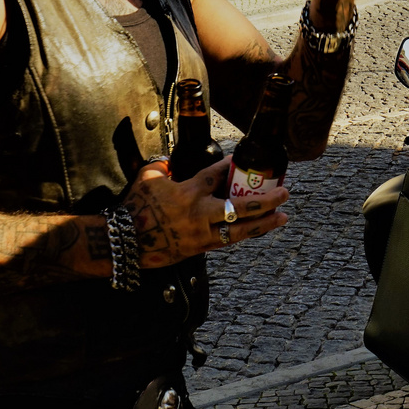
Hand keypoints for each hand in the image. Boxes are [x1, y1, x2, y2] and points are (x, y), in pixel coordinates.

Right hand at [121, 158, 288, 267]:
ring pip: (239, 230)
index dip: (229, 166)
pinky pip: (226, 242)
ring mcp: (200, 234)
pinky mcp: (198, 249)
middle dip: (265, 201)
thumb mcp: (147, 179)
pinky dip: (242, 235)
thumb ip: (164, 167)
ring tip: (283, 217)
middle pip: (239, 207)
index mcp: (187, 192)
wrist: (124, 241)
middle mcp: (199, 214)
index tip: (241, 159)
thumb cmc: (134, 208)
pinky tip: (257, 231)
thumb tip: (172, 161)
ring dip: (263, 224)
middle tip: (284, 193)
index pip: (215, 175)